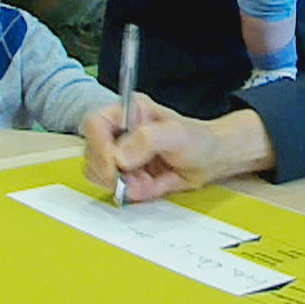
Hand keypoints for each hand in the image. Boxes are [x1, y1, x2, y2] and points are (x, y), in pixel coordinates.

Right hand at [81, 100, 275, 201]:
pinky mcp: (127, 174)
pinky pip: (118, 188)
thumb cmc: (198, 139)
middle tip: (136, 177)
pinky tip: (153, 184)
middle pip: (92, 152)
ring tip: (149, 179)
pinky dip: (133, 191)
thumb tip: (119, 157)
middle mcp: (120, 132)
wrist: (212, 160)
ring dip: (124, 183)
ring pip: (100, 174)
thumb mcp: (176, 135)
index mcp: (127, 112)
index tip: (113, 166)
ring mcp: (121, 154)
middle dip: (112, 171)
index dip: (99, 146)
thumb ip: (147, 140)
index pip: (95, 124)